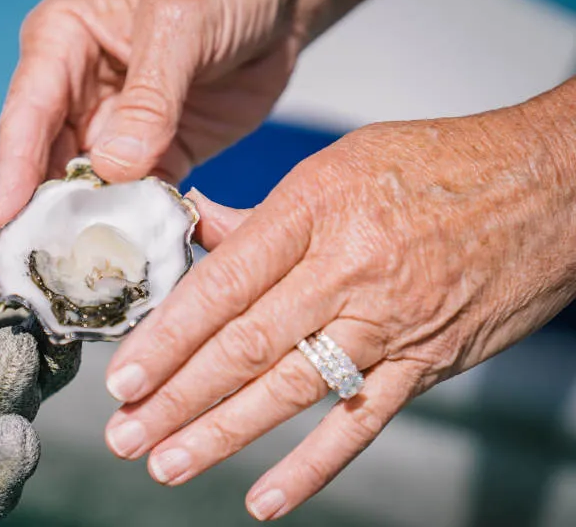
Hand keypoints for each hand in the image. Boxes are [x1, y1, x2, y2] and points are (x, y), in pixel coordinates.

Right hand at [0, 0, 327, 230]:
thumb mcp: (180, 26)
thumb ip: (148, 98)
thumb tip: (113, 168)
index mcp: (61, 43)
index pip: (26, 114)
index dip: (13, 170)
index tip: (6, 220)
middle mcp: (76, 91)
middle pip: (46, 161)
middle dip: (47, 210)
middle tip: (44, 261)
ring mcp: (114, 129)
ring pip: (88, 188)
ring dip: (91, 224)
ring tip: (89, 266)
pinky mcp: (155, 157)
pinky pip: (136, 199)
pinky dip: (136, 224)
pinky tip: (137, 252)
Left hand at [102, 79, 575, 519]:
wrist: (550, 184)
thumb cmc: (441, 163)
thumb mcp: (340, 164)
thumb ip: (264, 213)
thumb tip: (198, 233)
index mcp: (316, 212)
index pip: (224, 285)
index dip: (168, 336)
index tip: (124, 374)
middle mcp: (348, 272)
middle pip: (246, 347)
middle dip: (176, 398)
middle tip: (124, 432)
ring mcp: (389, 324)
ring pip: (291, 392)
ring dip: (222, 435)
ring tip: (167, 462)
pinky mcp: (427, 362)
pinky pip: (361, 423)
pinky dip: (312, 467)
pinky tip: (265, 498)